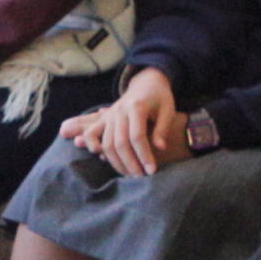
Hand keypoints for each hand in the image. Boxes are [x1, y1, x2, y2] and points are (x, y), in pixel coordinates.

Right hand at [68, 70, 188, 176]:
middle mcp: (119, 110)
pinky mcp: (104, 118)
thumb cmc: (160, 98)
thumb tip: (160, 148)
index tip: (152, 170)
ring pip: (107, 143)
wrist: (146, 83)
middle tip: (141, 177)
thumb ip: (163, 129)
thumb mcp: (168, 109)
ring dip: (117, 162)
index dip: (144, 155)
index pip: (138, 136)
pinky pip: (92, 134)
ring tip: (130, 174)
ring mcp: (110, 114)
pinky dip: (94, 146)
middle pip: (120, 142)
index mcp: (136, 106)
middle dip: (130, 163)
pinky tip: (104, 159)